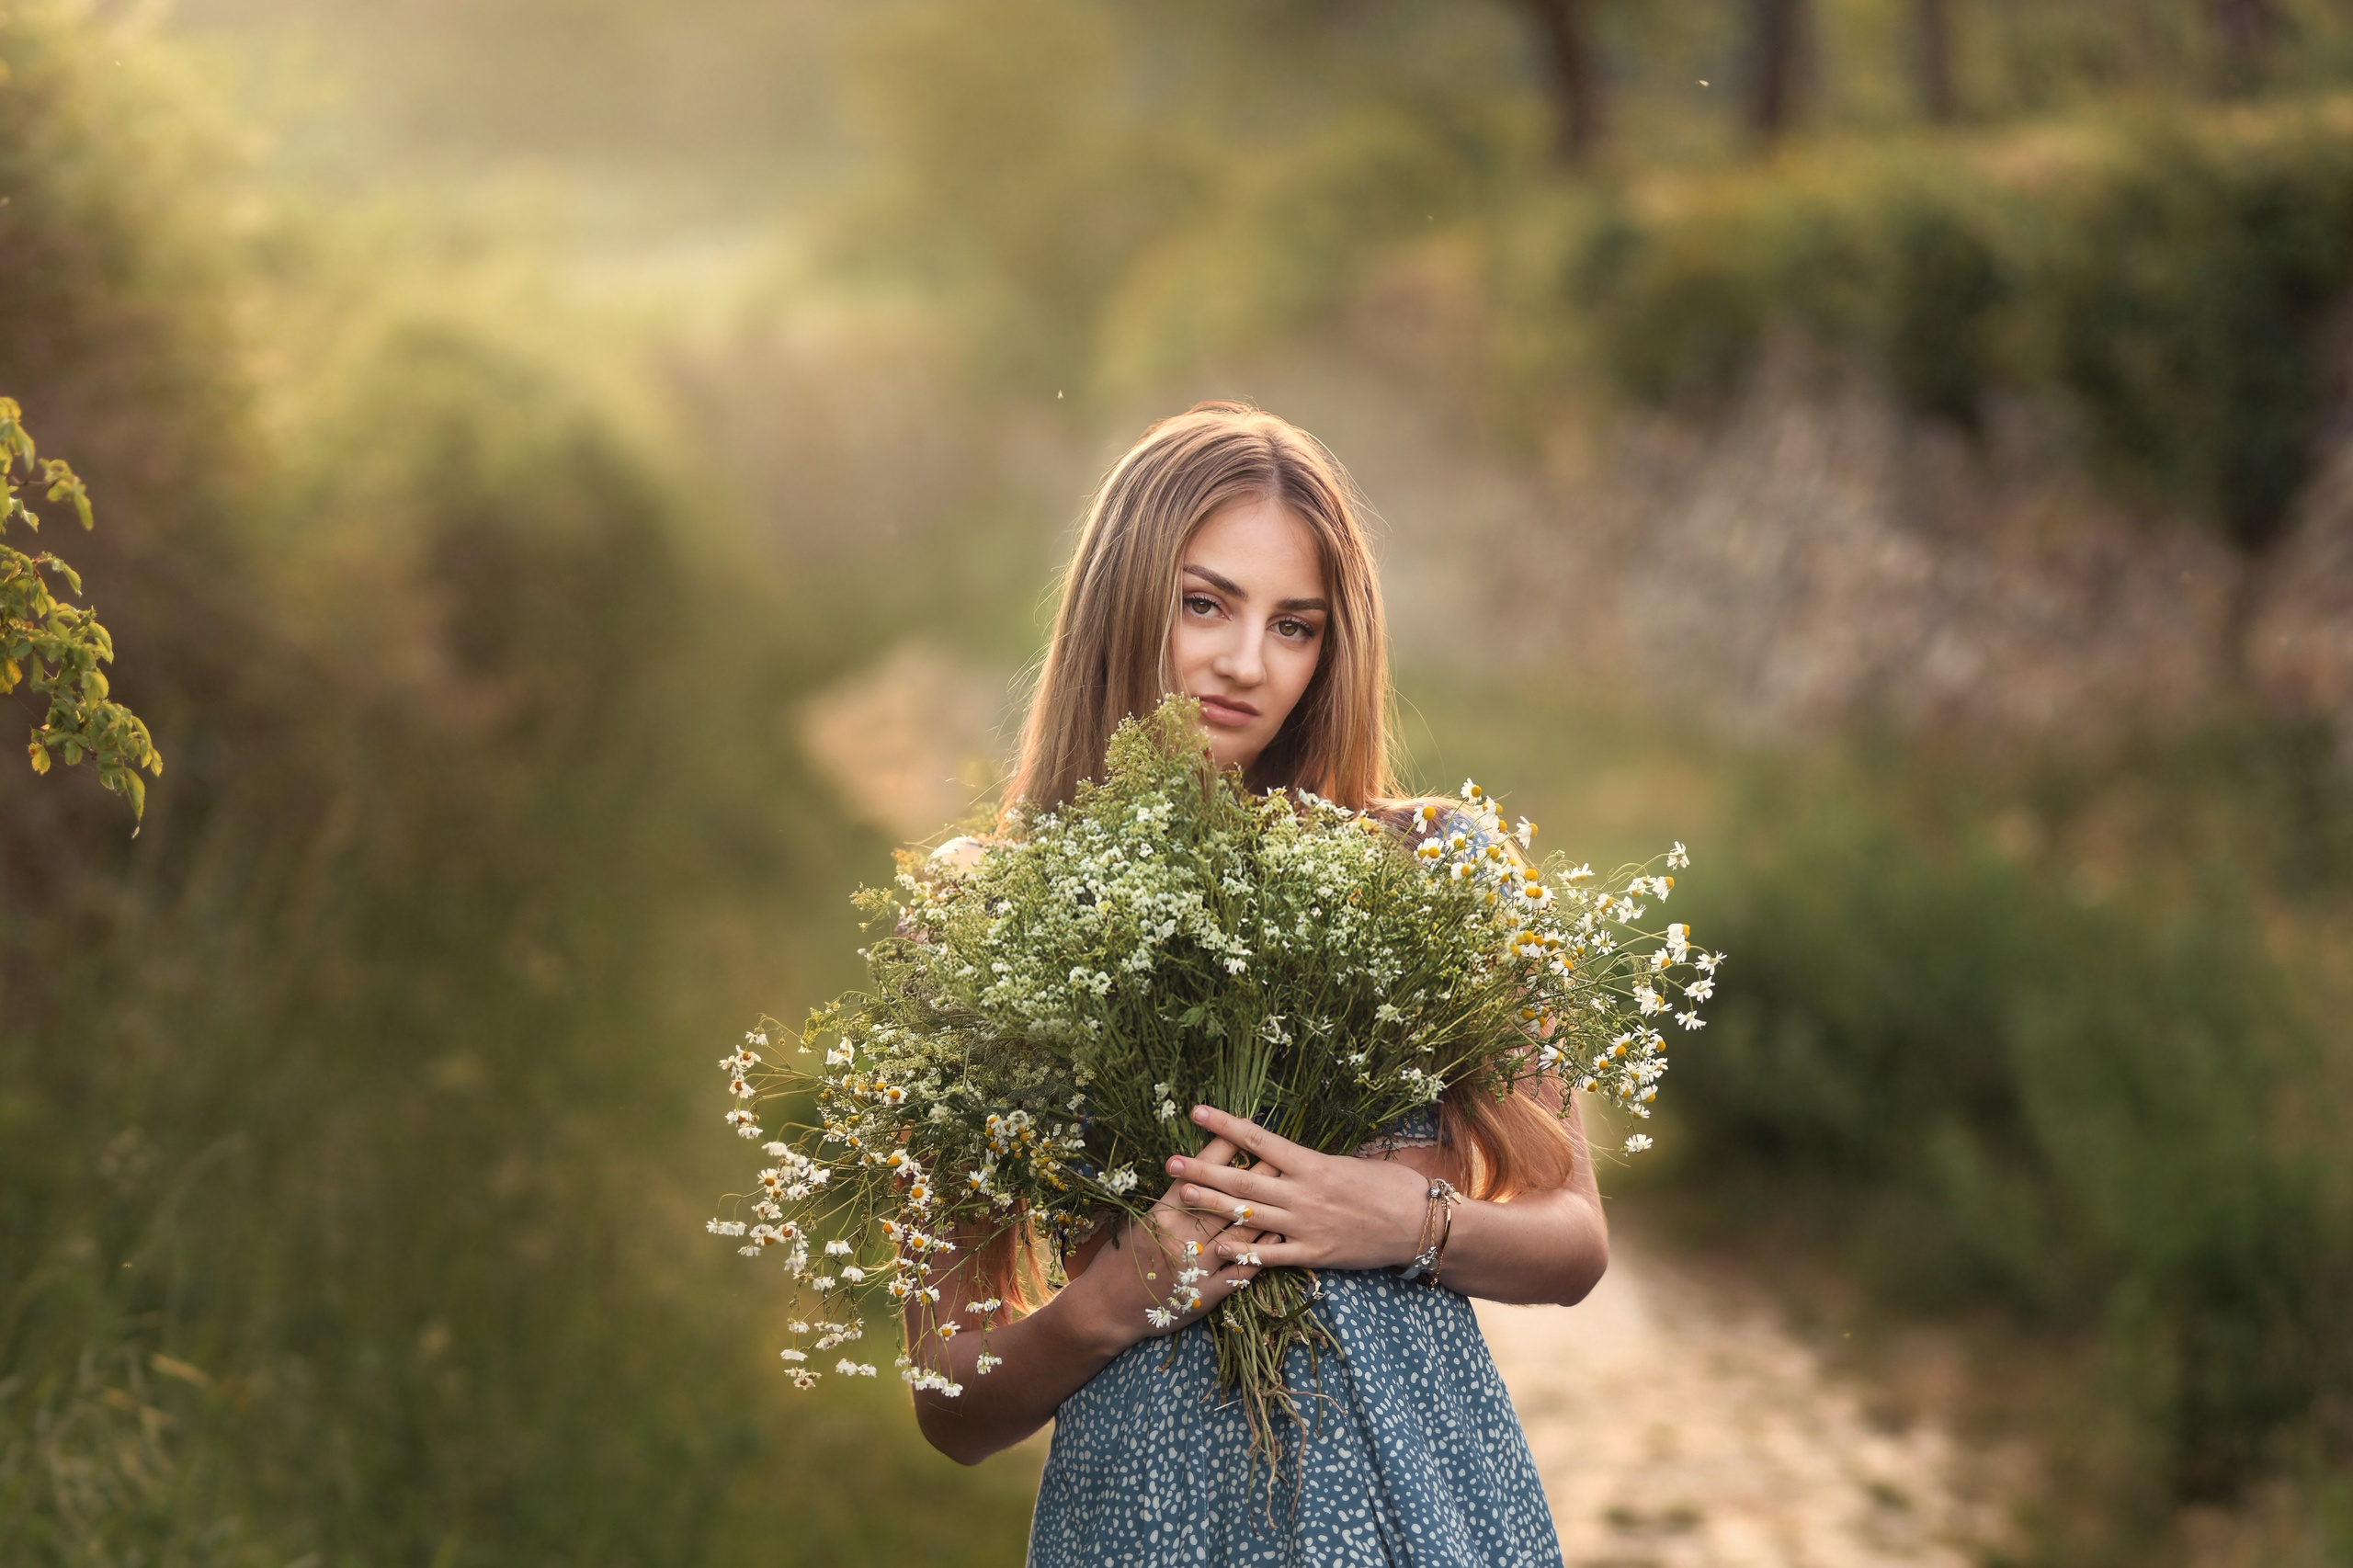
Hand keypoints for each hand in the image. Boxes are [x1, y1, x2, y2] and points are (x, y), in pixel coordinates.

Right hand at [1061, 1132, 1265, 1351]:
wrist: (1109, 1307)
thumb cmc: (1124, 1257)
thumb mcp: (1140, 1220)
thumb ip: (1170, 1199)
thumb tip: (1197, 1168)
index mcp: (1162, 1214)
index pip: (1198, 1173)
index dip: (1221, 1150)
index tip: (1242, 1129)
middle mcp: (1181, 1237)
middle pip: (1226, 1198)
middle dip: (1255, 1175)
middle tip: (1279, 1155)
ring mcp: (1197, 1266)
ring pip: (1240, 1231)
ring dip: (1267, 1210)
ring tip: (1289, 1191)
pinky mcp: (1208, 1292)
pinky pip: (1243, 1268)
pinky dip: (1263, 1250)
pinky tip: (1279, 1235)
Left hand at [1172, 1105, 1431, 1272]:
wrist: (1420, 1224)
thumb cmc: (1393, 1187)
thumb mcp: (1353, 1163)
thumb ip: (1317, 1162)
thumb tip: (1294, 1156)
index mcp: (1312, 1163)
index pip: (1259, 1139)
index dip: (1225, 1125)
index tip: (1197, 1111)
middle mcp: (1303, 1192)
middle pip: (1243, 1179)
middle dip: (1203, 1169)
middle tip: (1170, 1161)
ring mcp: (1306, 1225)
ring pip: (1249, 1214)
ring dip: (1212, 1204)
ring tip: (1181, 1195)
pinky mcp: (1315, 1254)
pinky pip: (1271, 1256)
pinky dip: (1243, 1254)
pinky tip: (1217, 1249)